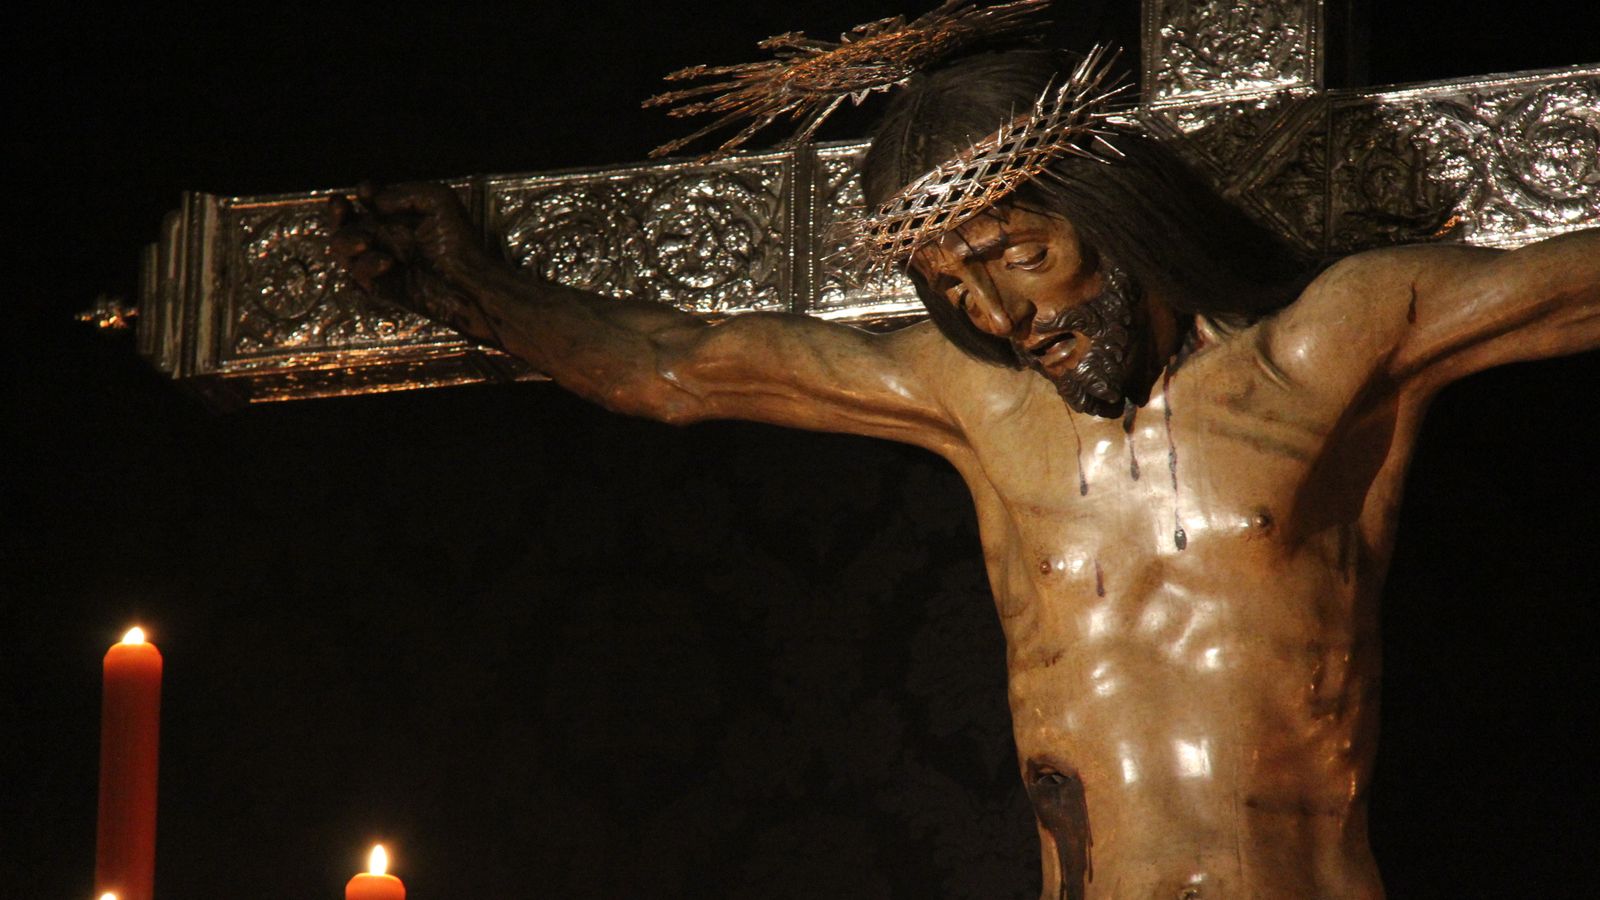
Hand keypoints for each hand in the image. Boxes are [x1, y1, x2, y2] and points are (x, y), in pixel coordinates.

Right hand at [327, 182, 502, 338]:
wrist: (470, 283)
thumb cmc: (461, 242)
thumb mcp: (440, 201)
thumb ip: (407, 193)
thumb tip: (375, 202)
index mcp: (397, 216)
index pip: (367, 200)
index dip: (362, 193)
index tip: (367, 192)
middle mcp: (386, 238)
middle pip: (344, 224)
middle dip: (337, 215)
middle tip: (342, 208)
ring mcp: (382, 263)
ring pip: (343, 250)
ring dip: (347, 242)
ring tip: (366, 242)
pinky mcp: (383, 288)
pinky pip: (358, 278)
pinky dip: (365, 269)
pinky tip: (386, 263)